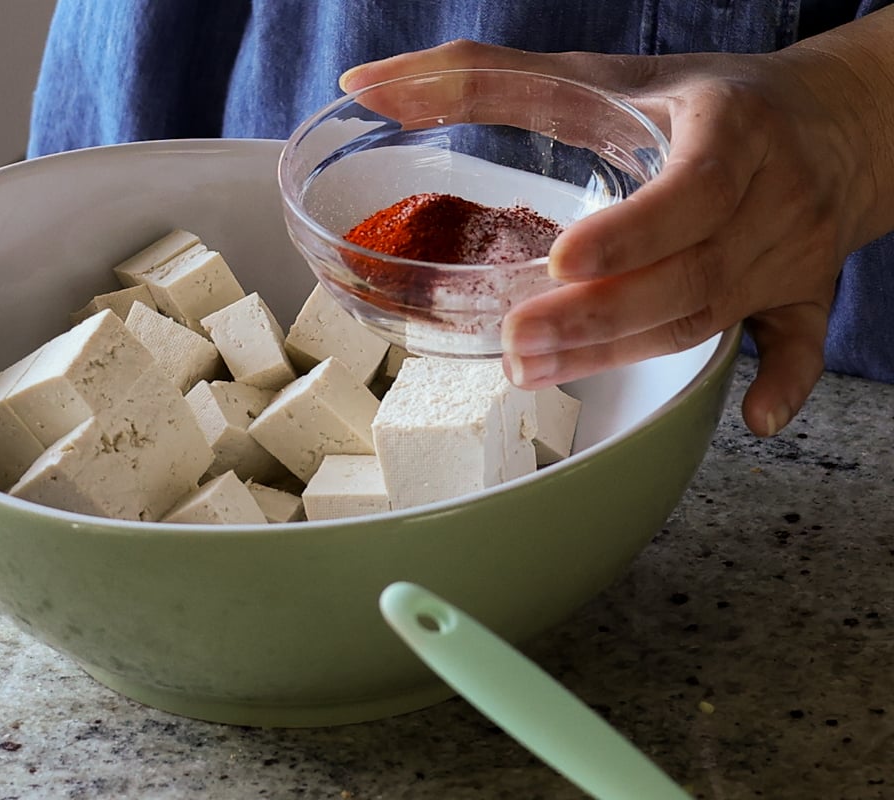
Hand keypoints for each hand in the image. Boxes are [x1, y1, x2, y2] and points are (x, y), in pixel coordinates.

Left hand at [340, 36, 887, 435]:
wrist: (830, 119)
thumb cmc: (701, 100)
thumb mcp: (602, 75)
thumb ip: (484, 77)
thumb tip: (367, 84)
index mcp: (731, 130)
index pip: (692, 188)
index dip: (633, 231)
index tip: (562, 259)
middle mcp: (769, 196)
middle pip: (689, 275)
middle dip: (600, 317)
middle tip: (517, 345)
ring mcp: (790, 254)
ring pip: (708, 319)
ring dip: (625, 353)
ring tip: (537, 372)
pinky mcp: (803, 294)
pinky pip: (801, 344)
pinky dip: (783, 384)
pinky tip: (755, 418)